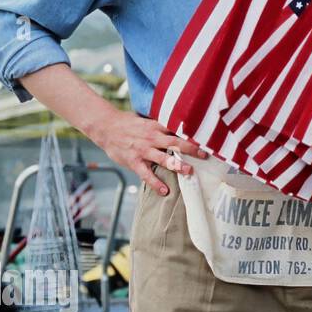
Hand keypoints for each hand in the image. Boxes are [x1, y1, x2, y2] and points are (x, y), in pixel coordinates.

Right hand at [92, 110, 206, 195]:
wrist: (105, 126)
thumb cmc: (129, 124)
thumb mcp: (147, 121)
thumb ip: (163, 127)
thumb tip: (182, 129)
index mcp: (157, 126)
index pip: (178, 129)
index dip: (192, 134)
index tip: (207, 138)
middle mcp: (152, 137)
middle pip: (175, 142)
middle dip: (190, 149)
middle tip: (205, 155)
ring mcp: (143, 150)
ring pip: (163, 158)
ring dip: (176, 164)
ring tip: (189, 171)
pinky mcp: (134, 161)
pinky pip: (146, 174)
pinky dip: (155, 183)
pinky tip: (164, 191)